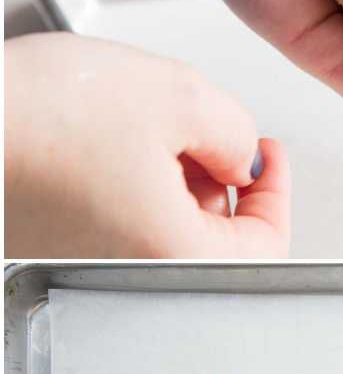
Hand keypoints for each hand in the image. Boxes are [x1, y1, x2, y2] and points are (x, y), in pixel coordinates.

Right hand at [4, 34, 290, 257]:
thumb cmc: (33, 110)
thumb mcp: (176, 96)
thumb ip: (236, 133)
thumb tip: (243, 158)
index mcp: (171, 254)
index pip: (264, 246)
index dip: (276, 193)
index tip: (269, 154)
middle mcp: (124, 277)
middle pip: (211, 243)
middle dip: (220, 183)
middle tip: (209, 134)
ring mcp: (80, 266)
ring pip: (160, 232)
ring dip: (172, 181)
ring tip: (146, 127)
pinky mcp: (46, 248)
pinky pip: (110, 227)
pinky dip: (125, 188)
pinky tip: (106, 143)